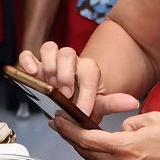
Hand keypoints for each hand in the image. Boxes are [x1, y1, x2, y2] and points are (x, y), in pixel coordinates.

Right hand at [17, 42, 138, 119]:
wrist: (67, 102)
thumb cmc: (82, 101)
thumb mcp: (98, 105)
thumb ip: (113, 103)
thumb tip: (132, 103)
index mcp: (87, 69)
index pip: (89, 73)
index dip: (86, 91)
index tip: (83, 110)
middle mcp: (70, 61)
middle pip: (67, 54)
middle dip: (65, 74)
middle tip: (64, 94)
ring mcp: (51, 61)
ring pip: (49, 48)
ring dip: (47, 66)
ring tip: (48, 84)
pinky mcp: (35, 65)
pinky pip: (29, 54)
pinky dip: (27, 61)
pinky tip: (30, 72)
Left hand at [50, 110, 159, 159]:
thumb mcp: (154, 119)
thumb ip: (132, 121)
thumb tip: (123, 127)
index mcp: (125, 146)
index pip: (89, 137)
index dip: (70, 128)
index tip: (60, 118)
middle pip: (85, 150)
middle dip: (68, 136)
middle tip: (58, 122)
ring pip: (93, 157)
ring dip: (79, 144)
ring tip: (70, 130)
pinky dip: (92, 150)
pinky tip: (91, 142)